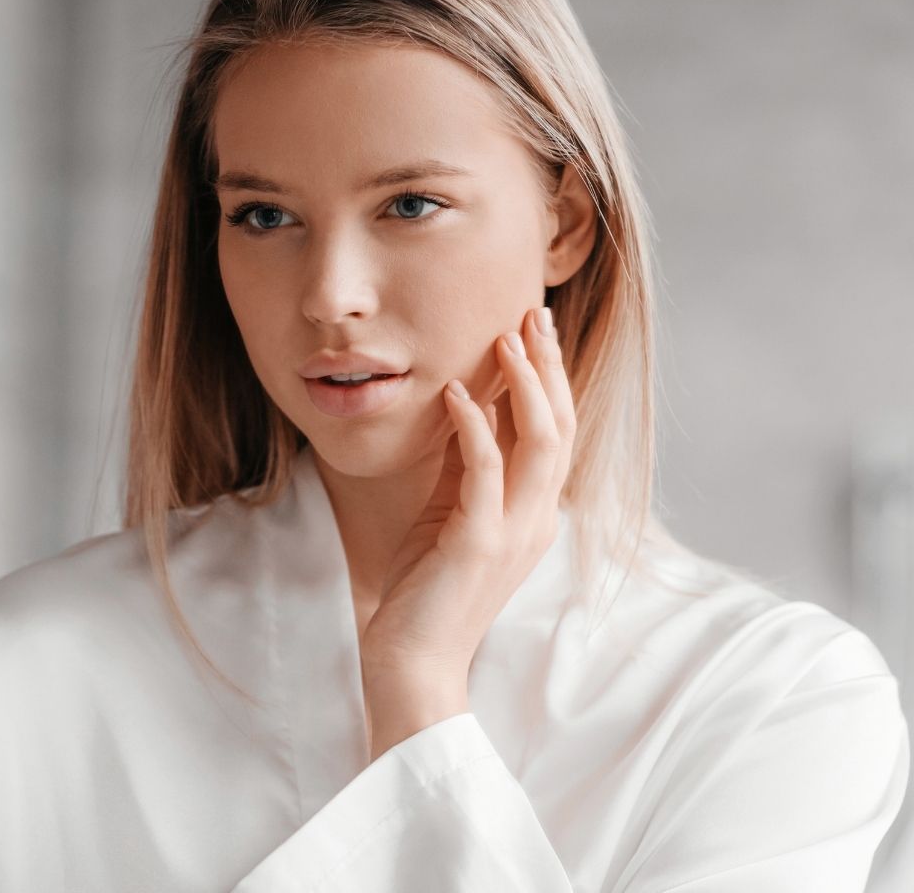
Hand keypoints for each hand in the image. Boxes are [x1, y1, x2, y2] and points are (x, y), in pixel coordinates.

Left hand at [359, 305, 575, 751]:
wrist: (412, 661)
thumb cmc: (428, 587)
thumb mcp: (452, 514)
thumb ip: (468, 467)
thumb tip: (468, 407)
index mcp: (535, 512)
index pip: (557, 432)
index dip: (551, 379)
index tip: (535, 330)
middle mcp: (537, 519)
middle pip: (561, 426)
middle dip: (548, 367)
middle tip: (531, 313)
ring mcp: (513, 532)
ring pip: (541, 443)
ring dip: (524, 386)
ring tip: (505, 339)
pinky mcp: (478, 545)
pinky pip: (485, 474)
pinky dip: (475, 428)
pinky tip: (456, 393)